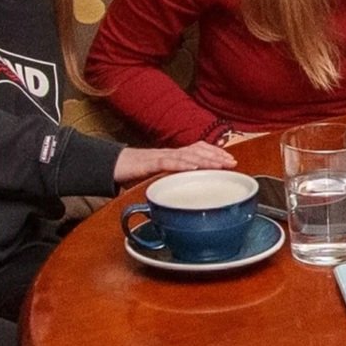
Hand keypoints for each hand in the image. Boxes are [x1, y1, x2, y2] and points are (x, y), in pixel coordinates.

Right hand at [112, 141, 233, 185]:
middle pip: (198, 151)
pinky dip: (182, 165)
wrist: (112, 165)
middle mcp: (171, 153)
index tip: (231, 160)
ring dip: (205, 159)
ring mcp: (161, 156)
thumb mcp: (160, 178)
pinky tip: (194, 168)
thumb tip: (188, 196)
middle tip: (233, 163)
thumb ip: (174, 183)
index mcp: (174, 156)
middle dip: (217, 156)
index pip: (198, 149)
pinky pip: (168, 162)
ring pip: (187, 155)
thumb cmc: (135, 172)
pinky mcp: (150, 163)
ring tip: (220, 164)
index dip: (215, 153)